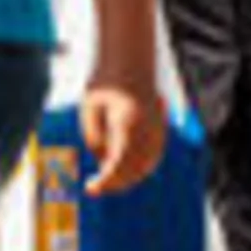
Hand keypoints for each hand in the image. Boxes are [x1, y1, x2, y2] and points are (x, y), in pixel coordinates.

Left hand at [78, 77, 165, 195]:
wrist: (129, 62)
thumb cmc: (105, 85)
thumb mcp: (89, 110)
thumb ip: (94, 139)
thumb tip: (103, 162)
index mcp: (126, 124)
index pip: (117, 165)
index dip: (104, 182)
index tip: (90, 188)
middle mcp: (146, 129)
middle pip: (133, 170)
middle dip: (115, 183)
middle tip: (96, 185)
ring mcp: (157, 128)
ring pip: (146, 166)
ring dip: (129, 177)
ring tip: (108, 177)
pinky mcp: (161, 127)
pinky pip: (154, 156)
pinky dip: (141, 167)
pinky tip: (126, 168)